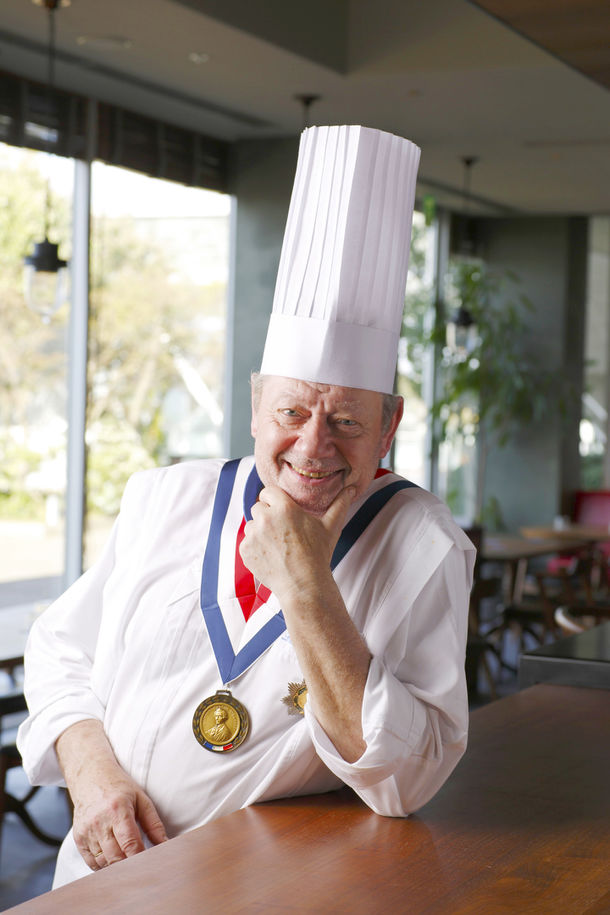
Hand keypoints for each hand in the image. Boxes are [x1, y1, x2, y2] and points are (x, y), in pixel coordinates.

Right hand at [56, 719, 167, 870]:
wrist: (90, 776)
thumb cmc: (118, 786)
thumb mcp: (141, 799)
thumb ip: (154, 824)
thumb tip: (165, 844)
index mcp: (118, 810)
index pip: (130, 844)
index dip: (141, 859)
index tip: (151, 864)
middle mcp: (100, 822)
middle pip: (116, 858)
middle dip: (130, 866)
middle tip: (141, 867)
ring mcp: (87, 831)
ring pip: (103, 863)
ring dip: (117, 867)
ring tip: (128, 861)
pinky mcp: (78, 837)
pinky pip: (91, 862)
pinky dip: (103, 866)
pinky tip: (113, 860)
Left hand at [239, 484, 354, 600]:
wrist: (303, 585)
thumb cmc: (318, 554)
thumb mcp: (331, 527)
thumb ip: (340, 504)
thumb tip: (352, 489)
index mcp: (284, 507)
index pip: (267, 492)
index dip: (274, 500)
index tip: (280, 511)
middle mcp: (266, 518)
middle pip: (258, 507)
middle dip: (267, 516)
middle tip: (281, 531)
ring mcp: (253, 535)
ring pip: (251, 525)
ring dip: (260, 532)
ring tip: (277, 545)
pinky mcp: (245, 550)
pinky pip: (246, 542)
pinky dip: (255, 548)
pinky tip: (270, 556)